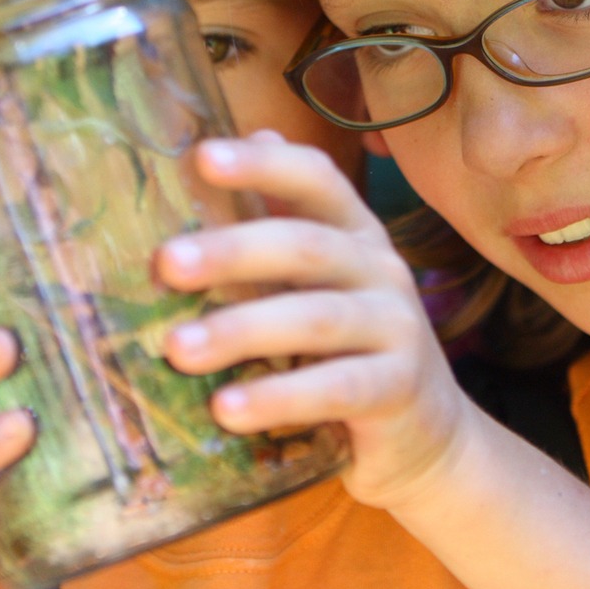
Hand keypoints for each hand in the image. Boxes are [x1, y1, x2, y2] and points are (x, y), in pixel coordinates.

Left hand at [156, 132, 480, 510]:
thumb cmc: (347, 350)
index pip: (316, 179)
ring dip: (241, 330)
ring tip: (177, 349)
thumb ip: (269, 230)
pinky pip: (335, 388)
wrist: (423, 434)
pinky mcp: (399, 387)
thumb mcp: (312, 287)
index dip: (264, 165)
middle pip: (306, 246)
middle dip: (232, 251)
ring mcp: (397, 327)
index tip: (202, 157)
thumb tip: (206, 154)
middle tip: (166, 264)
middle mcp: (381, 268)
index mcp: (354, 233)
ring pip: (316, 318)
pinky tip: (227, 409)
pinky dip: (279, 397)